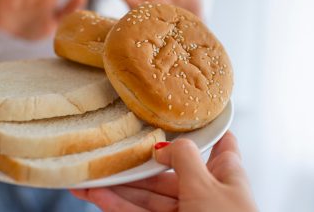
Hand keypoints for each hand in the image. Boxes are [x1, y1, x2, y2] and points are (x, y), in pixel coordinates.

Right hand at [71, 131, 256, 211]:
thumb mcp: (207, 185)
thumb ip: (183, 158)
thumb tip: (161, 145)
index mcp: (225, 172)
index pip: (217, 142)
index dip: (200, 127)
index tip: (178, 113)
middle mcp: (205, 189)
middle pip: (166, 170)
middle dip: (134, 164)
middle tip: (104, 154)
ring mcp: (186, 211)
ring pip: (148, 195)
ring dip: (117, 187)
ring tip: (88, 178)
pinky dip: (118, 206)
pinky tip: (97, 196)